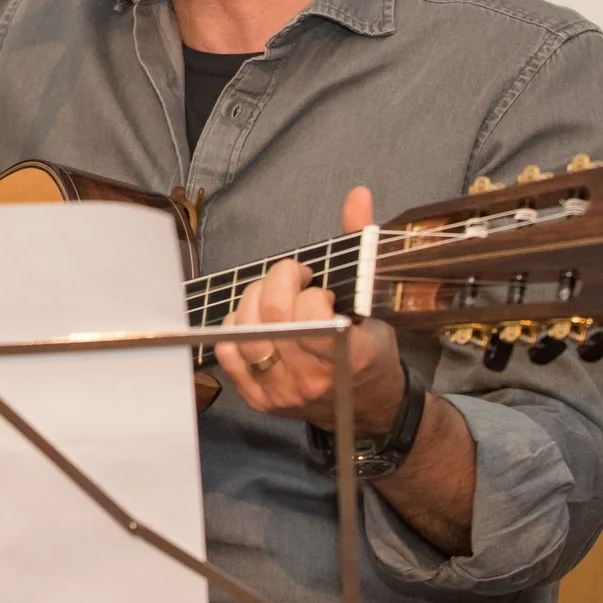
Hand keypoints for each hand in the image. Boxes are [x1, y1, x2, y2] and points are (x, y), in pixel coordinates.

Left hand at [213, 186, 408, 433]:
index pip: (305, 315)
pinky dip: (234, 327)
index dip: (302, 286)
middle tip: (292, 279)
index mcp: (347, 355)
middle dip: (276, 282)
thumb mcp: (374, 301)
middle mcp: (312, 377)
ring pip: (245, 332)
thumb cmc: (372, 350)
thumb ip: (358, 247)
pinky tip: (254, 319)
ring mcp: (282, 392)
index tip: (315, 282)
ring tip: (273, 297)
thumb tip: (357, 195)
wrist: (370, 406)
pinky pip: (227, 354)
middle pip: (270, 317)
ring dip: (252, 301)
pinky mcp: (260, 399)